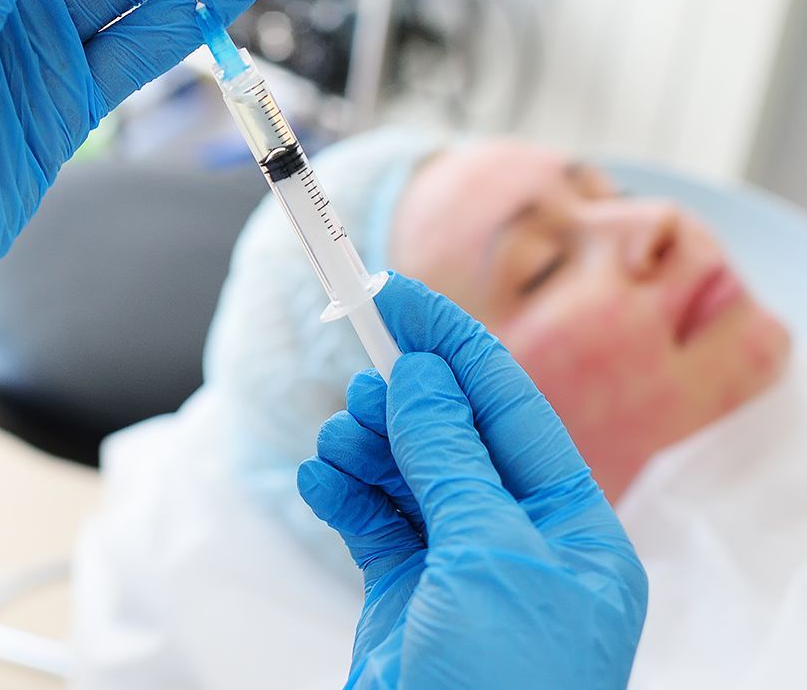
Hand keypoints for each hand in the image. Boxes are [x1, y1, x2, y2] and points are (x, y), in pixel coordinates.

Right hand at [298, 274, 646, 688]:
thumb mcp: (484, 559)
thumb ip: (450, 457)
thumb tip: (423, 374)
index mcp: (571, 530)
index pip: (507, 407)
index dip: (452, 344)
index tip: (396, 295)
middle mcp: (518, 542)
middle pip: (452, 436)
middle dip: (404, 399)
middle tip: (360, 369)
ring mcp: (459, 569)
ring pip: (407, 474)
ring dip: (368, 444)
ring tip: (339, 437)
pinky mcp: (406, 597)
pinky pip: (374, 521)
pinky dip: (345, 492)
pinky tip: (322, 477)